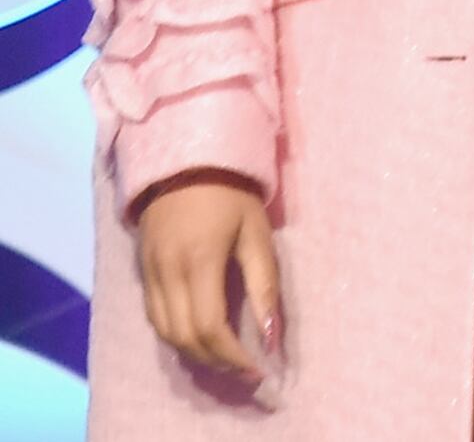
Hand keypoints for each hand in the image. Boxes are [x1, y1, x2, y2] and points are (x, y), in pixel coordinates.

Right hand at [134, 171, 276, 381]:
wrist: (185, 162)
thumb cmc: (233, 194)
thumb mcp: (258, 233)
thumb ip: (265, 285)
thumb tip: (272, 335)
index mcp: (198, 261)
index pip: (209, 327)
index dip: (232, 356)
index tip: (257, 367)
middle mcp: (167, 273)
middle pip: (183, 337)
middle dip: (215, 361)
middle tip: (245, 370)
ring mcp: (149, 273)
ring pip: (165, 332)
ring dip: (194, 353)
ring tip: (227, 359)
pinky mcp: (142, 271)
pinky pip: (154, 317)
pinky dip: (176, 335)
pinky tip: (201, 337)